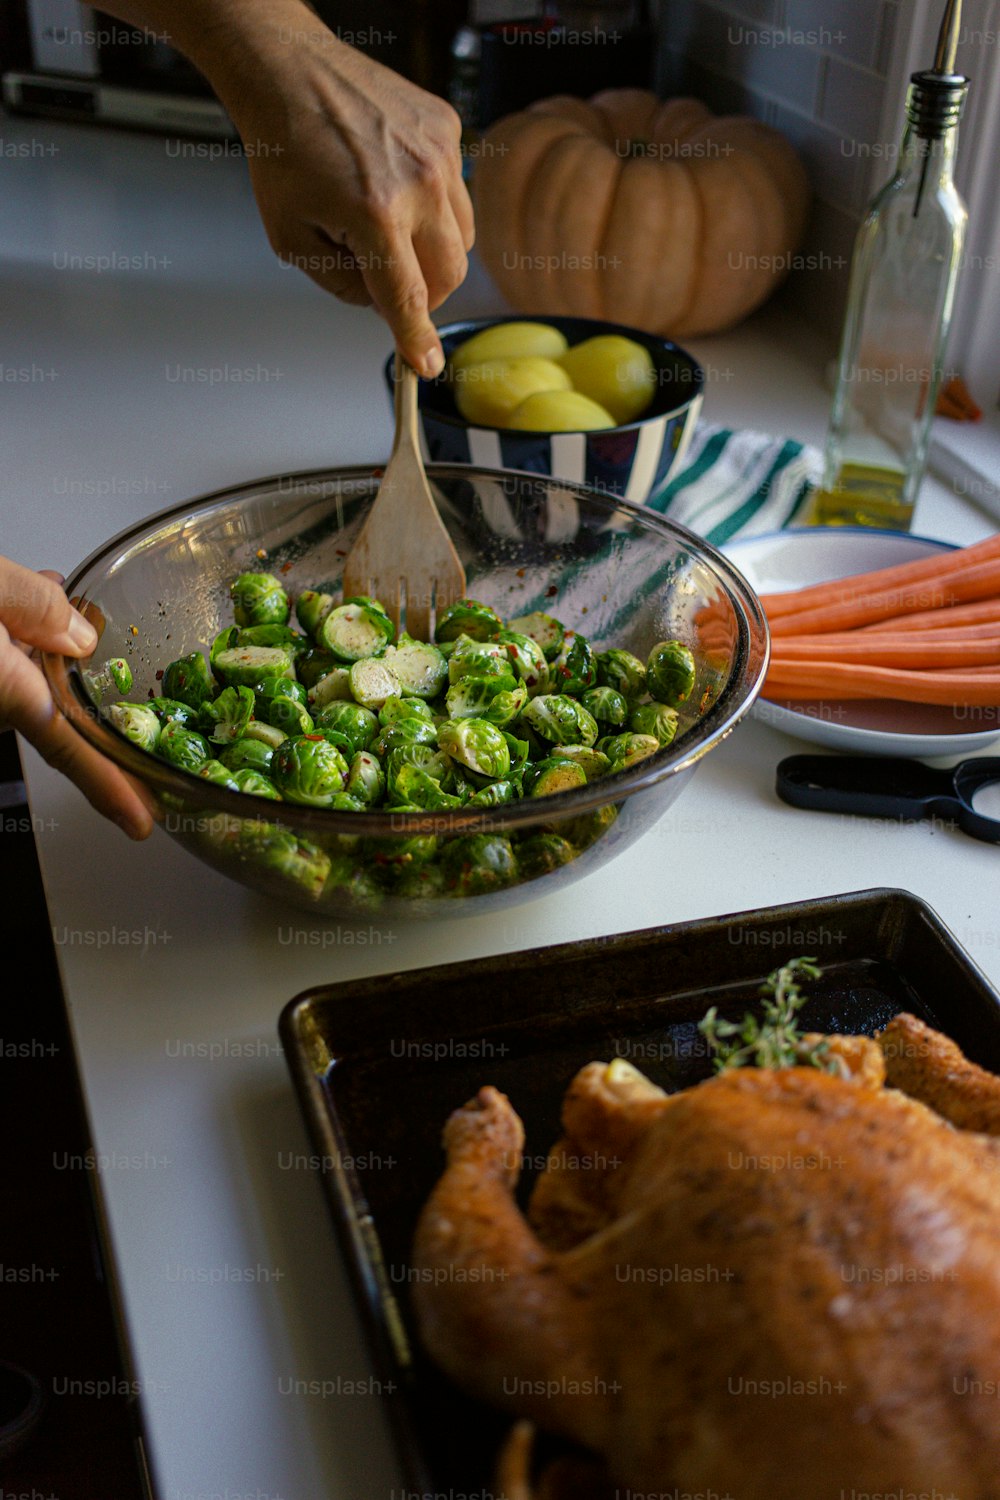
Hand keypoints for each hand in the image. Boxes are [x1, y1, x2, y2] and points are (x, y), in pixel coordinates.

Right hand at [0, 557, 153, 838]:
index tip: (143, 823)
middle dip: (91, 696)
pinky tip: (30, 599)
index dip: (111, 789)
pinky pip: (6, 662)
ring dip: (55, 653)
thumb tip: (83, 636)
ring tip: (68, 612)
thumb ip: (35, 607)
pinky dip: (23, 636)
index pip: (71, 751)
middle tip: (124, 688)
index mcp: (3, 690)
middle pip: (56, 718)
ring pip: (28, 683)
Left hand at [207, 2, 474, 376]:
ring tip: (383, 221)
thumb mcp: (291, 239)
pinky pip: (457, 193)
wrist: (290, 72)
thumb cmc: (285, 149)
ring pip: (460, 239)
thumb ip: (341, 284)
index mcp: (374, 214)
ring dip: (428, 249)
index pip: (407, 298)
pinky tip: (393, 181)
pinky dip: (430, 203)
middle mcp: (418, 182)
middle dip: (419, 289)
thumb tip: (382, 307)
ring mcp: (440, 153)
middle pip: (447, 276)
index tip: (427, 366)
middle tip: (381, 273)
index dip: (417, 340)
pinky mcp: (449, 131)